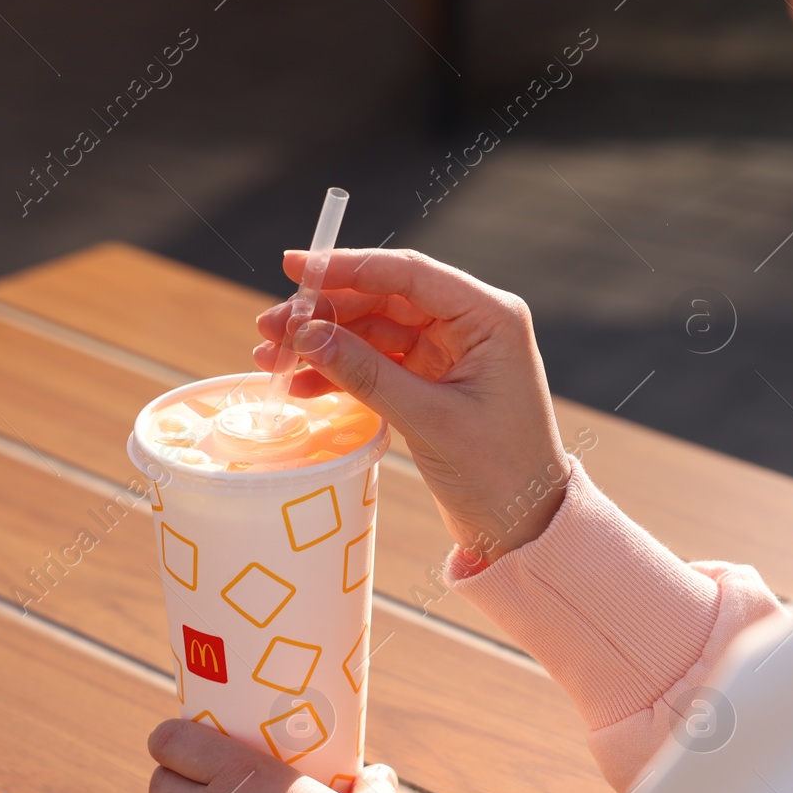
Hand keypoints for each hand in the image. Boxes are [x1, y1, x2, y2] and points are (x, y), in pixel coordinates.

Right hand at [255, 249, 569, 562]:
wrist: (523, 525)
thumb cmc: (498, 472)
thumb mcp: (429, 420)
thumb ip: (366, 374)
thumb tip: (306, 335)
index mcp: (490, 317)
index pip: (409, 274)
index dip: (347, 267)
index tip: (295, 268)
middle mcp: (471, 324)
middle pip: (384, 298)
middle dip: (325, 312)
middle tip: (269, 329)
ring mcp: (451, 352)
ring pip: (374, 330)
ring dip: (324, 343)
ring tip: (272, 360)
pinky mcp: (434, 380)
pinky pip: (378, 362)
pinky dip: (341, 371)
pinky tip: (302, 384)